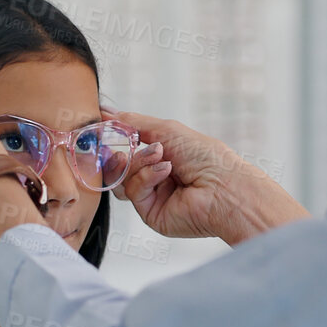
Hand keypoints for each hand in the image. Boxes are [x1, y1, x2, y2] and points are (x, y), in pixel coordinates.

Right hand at [105, 107, 308, 245]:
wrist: (223, 187)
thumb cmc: (206, 157)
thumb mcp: (167, 130)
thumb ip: (133, 122)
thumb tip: (107, 112)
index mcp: (164, 156)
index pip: (130, 148)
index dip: (116, 139)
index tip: (103, 127)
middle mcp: (158, 177)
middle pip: (120, 166)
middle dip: (122, 153)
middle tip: (125, 147)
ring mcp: (154, 197)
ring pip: (123, 178)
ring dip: (138, 163)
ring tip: (159, 156)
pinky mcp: (151, 214)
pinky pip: (133, 192)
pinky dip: (146, 177)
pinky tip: (165, 172)